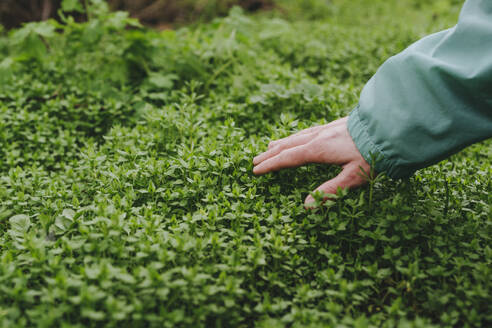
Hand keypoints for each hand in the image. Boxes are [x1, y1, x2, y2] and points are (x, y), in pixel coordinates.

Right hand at [252, 117, 370, 205]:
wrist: (391, 126)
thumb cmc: (375, 153)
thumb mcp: (354, 177)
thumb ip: (330, 191)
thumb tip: (306, 207)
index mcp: (319, 149)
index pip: (288, 159)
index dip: (271, 165)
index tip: (255, 170)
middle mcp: (319, 136)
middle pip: (288, 145)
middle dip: (270, 154)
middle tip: (255, 160)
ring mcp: (327, 128)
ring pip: (297, 136)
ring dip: (281, 143)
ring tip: (270, 147)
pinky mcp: (336, 124)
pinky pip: (308, 131)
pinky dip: (295, 136)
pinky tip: (299, 137)